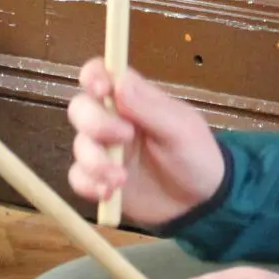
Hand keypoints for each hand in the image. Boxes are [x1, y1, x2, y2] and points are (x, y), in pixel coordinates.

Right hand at [67, 57, 222, 227]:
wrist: (200, 204)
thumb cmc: (196, 156)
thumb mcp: (181, 130)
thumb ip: (149, 108)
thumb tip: (119, 82)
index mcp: (133, 99)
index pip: (101, 74)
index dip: (93, 76)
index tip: (102, 90)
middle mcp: (113, 120)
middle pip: (81, 108)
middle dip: (95, 123)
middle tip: (125, 137)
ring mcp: (104, 151)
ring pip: (79, 145)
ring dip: (95, 161)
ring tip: (121, 179)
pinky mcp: (99, 179)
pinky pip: (78, 177)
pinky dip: (88, 185)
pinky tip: (108, 193)